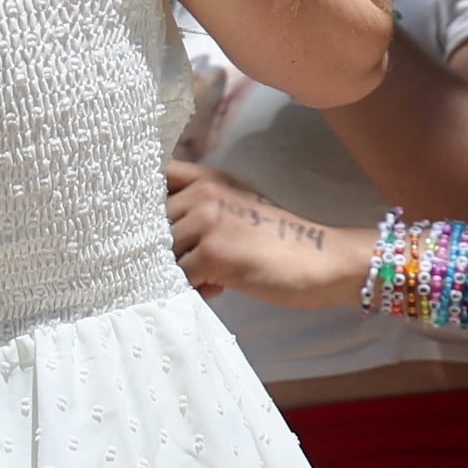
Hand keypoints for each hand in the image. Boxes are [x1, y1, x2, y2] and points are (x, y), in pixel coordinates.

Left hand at [166, 157, 369, 308]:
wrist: (323, 260)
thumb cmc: (278, 240)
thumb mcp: (237, 209)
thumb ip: (198, 210)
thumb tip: (156, 234)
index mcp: (208, 179)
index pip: (156, 179)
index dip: (144, 204)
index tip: (153, 227)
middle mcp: (204, 193)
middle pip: (151, 225)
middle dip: (167, 249)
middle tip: (197, 264)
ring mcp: (207, 221)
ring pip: (162, 253)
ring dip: (179, 271)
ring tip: (210, 277)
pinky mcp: (212, 253)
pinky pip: (178, 276)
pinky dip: (192, 288)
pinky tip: (217, 288)